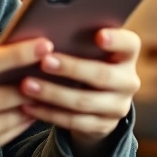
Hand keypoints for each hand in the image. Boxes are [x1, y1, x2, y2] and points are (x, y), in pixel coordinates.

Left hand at [18, 28, 140, 156]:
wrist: (96, 102)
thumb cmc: (85, 61)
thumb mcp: (87, 50)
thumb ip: (77, 39)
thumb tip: (43, 31)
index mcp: (127, 55)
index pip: (130, 44)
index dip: (116, 39)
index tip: (98, 35)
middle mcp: (128, 81)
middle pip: (102, 75)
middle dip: (71, 68)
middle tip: (44, 61)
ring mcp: (118, 106)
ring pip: (84, 101)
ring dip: (52, 93)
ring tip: (27, 85)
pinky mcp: (103, 126)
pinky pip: (73, 121)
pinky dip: (48, 113)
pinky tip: (28, 105)